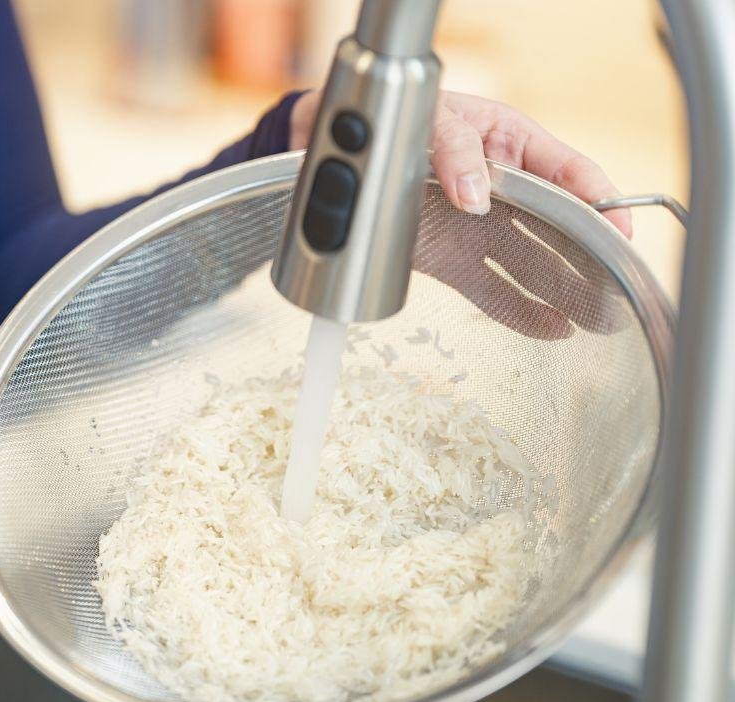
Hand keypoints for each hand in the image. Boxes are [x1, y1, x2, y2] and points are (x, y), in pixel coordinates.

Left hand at [288, 90, 630, 337]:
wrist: (334, 147)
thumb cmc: (393, 120)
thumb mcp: (430, 118)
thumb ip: (454, 150)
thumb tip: (476, 196)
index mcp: (512, 144)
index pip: (570, 174)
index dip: (602, 201)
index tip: (621, 229)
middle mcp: (503, 190)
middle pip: (559, 228)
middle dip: (590, 259)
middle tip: (616, 291)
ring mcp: (479, 228)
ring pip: (531, 263)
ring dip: (563, 291)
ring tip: (597, 320)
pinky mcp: (451, 260)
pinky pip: (491, 288)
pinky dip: (519, 310)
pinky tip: (551, 328)